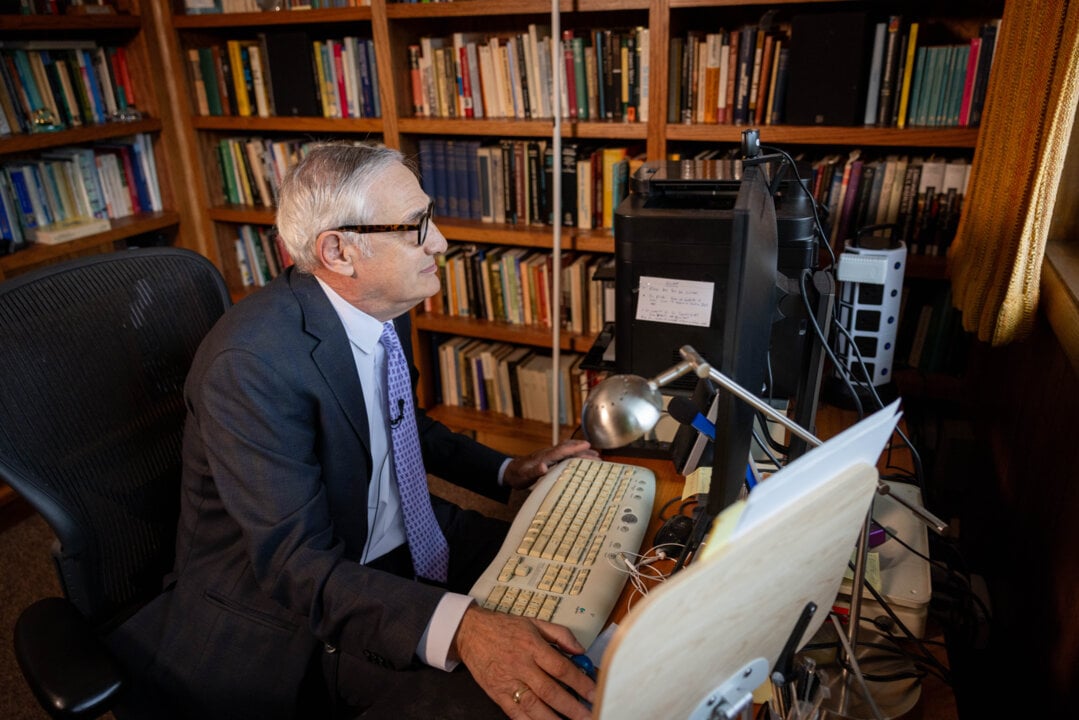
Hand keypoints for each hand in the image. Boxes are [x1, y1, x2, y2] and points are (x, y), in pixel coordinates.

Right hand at [453, 605, 594, 719]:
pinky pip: (515, 713)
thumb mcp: (535, 622)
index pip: (561, 668)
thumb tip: (581, 650)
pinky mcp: (497, 693)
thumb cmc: (504, 627)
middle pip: (550, 691)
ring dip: (554, 719)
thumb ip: (560, 634)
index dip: (580, 683)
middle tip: (589, 716)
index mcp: (532, 646)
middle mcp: (521, 665)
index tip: (594, 693)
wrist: (470, 632)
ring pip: (534, 706)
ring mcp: (508, 682)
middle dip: (572, 707)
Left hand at [502, 440, 598, 489]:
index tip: (587, 445)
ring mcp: (549, 455)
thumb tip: (543, 466)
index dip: (574, 448)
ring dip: (580, 451)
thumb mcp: (524, 477)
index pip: (562, 450)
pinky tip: (580, 458)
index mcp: (544, 457)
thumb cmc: (517, 476)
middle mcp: (548, 454)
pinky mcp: (549, 458)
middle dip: (582, 450)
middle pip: (567, 448)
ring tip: (595, 455)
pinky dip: (574, 454)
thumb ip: (533, 471)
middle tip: (597, 454)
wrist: (509, 472)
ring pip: (567, 450)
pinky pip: (565, 454)